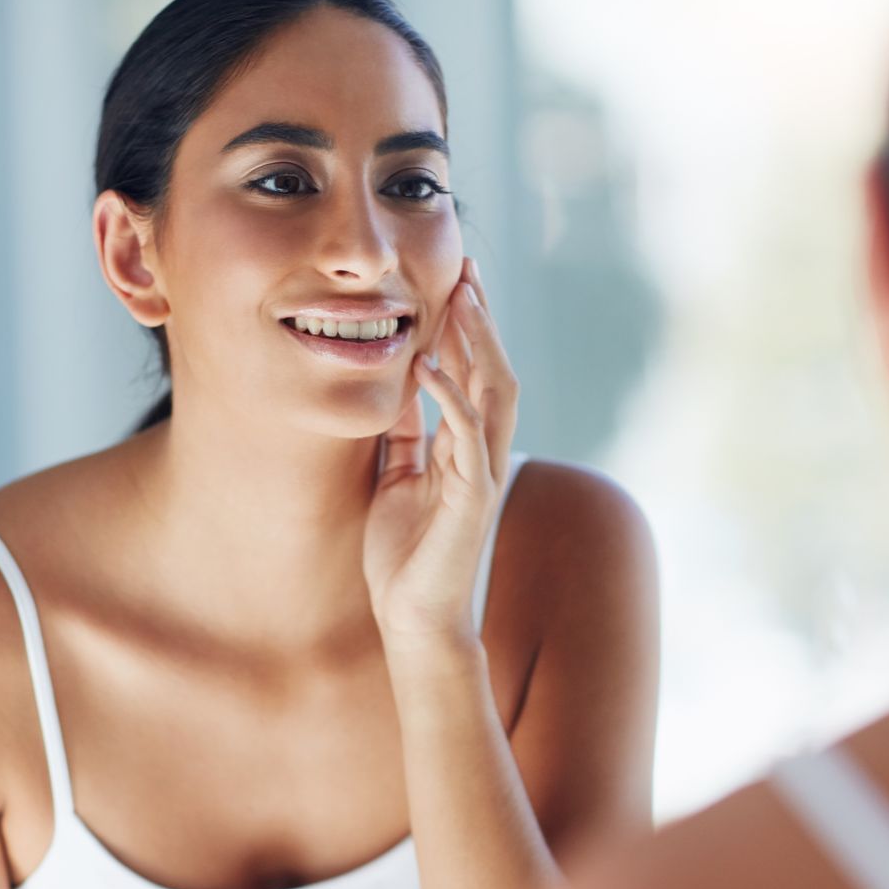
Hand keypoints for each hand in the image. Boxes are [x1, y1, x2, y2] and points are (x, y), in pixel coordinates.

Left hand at [363, 258, 520, 645]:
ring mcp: (481, 474)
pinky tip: (427, 366)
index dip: (467, 328)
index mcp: (463, 448)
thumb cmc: (403, 556)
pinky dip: (449, 398)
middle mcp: (481, 454)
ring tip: (460, 300)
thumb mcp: (395, 479)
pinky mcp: (472, 499)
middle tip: (467, 270)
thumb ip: (405, 437)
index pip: (473, 374)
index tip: (455, 281)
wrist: (412, 618)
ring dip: (477, 344)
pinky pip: (466, 437)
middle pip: (493, 371)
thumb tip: (399, 390)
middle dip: (480, 320)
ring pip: (493, 394)